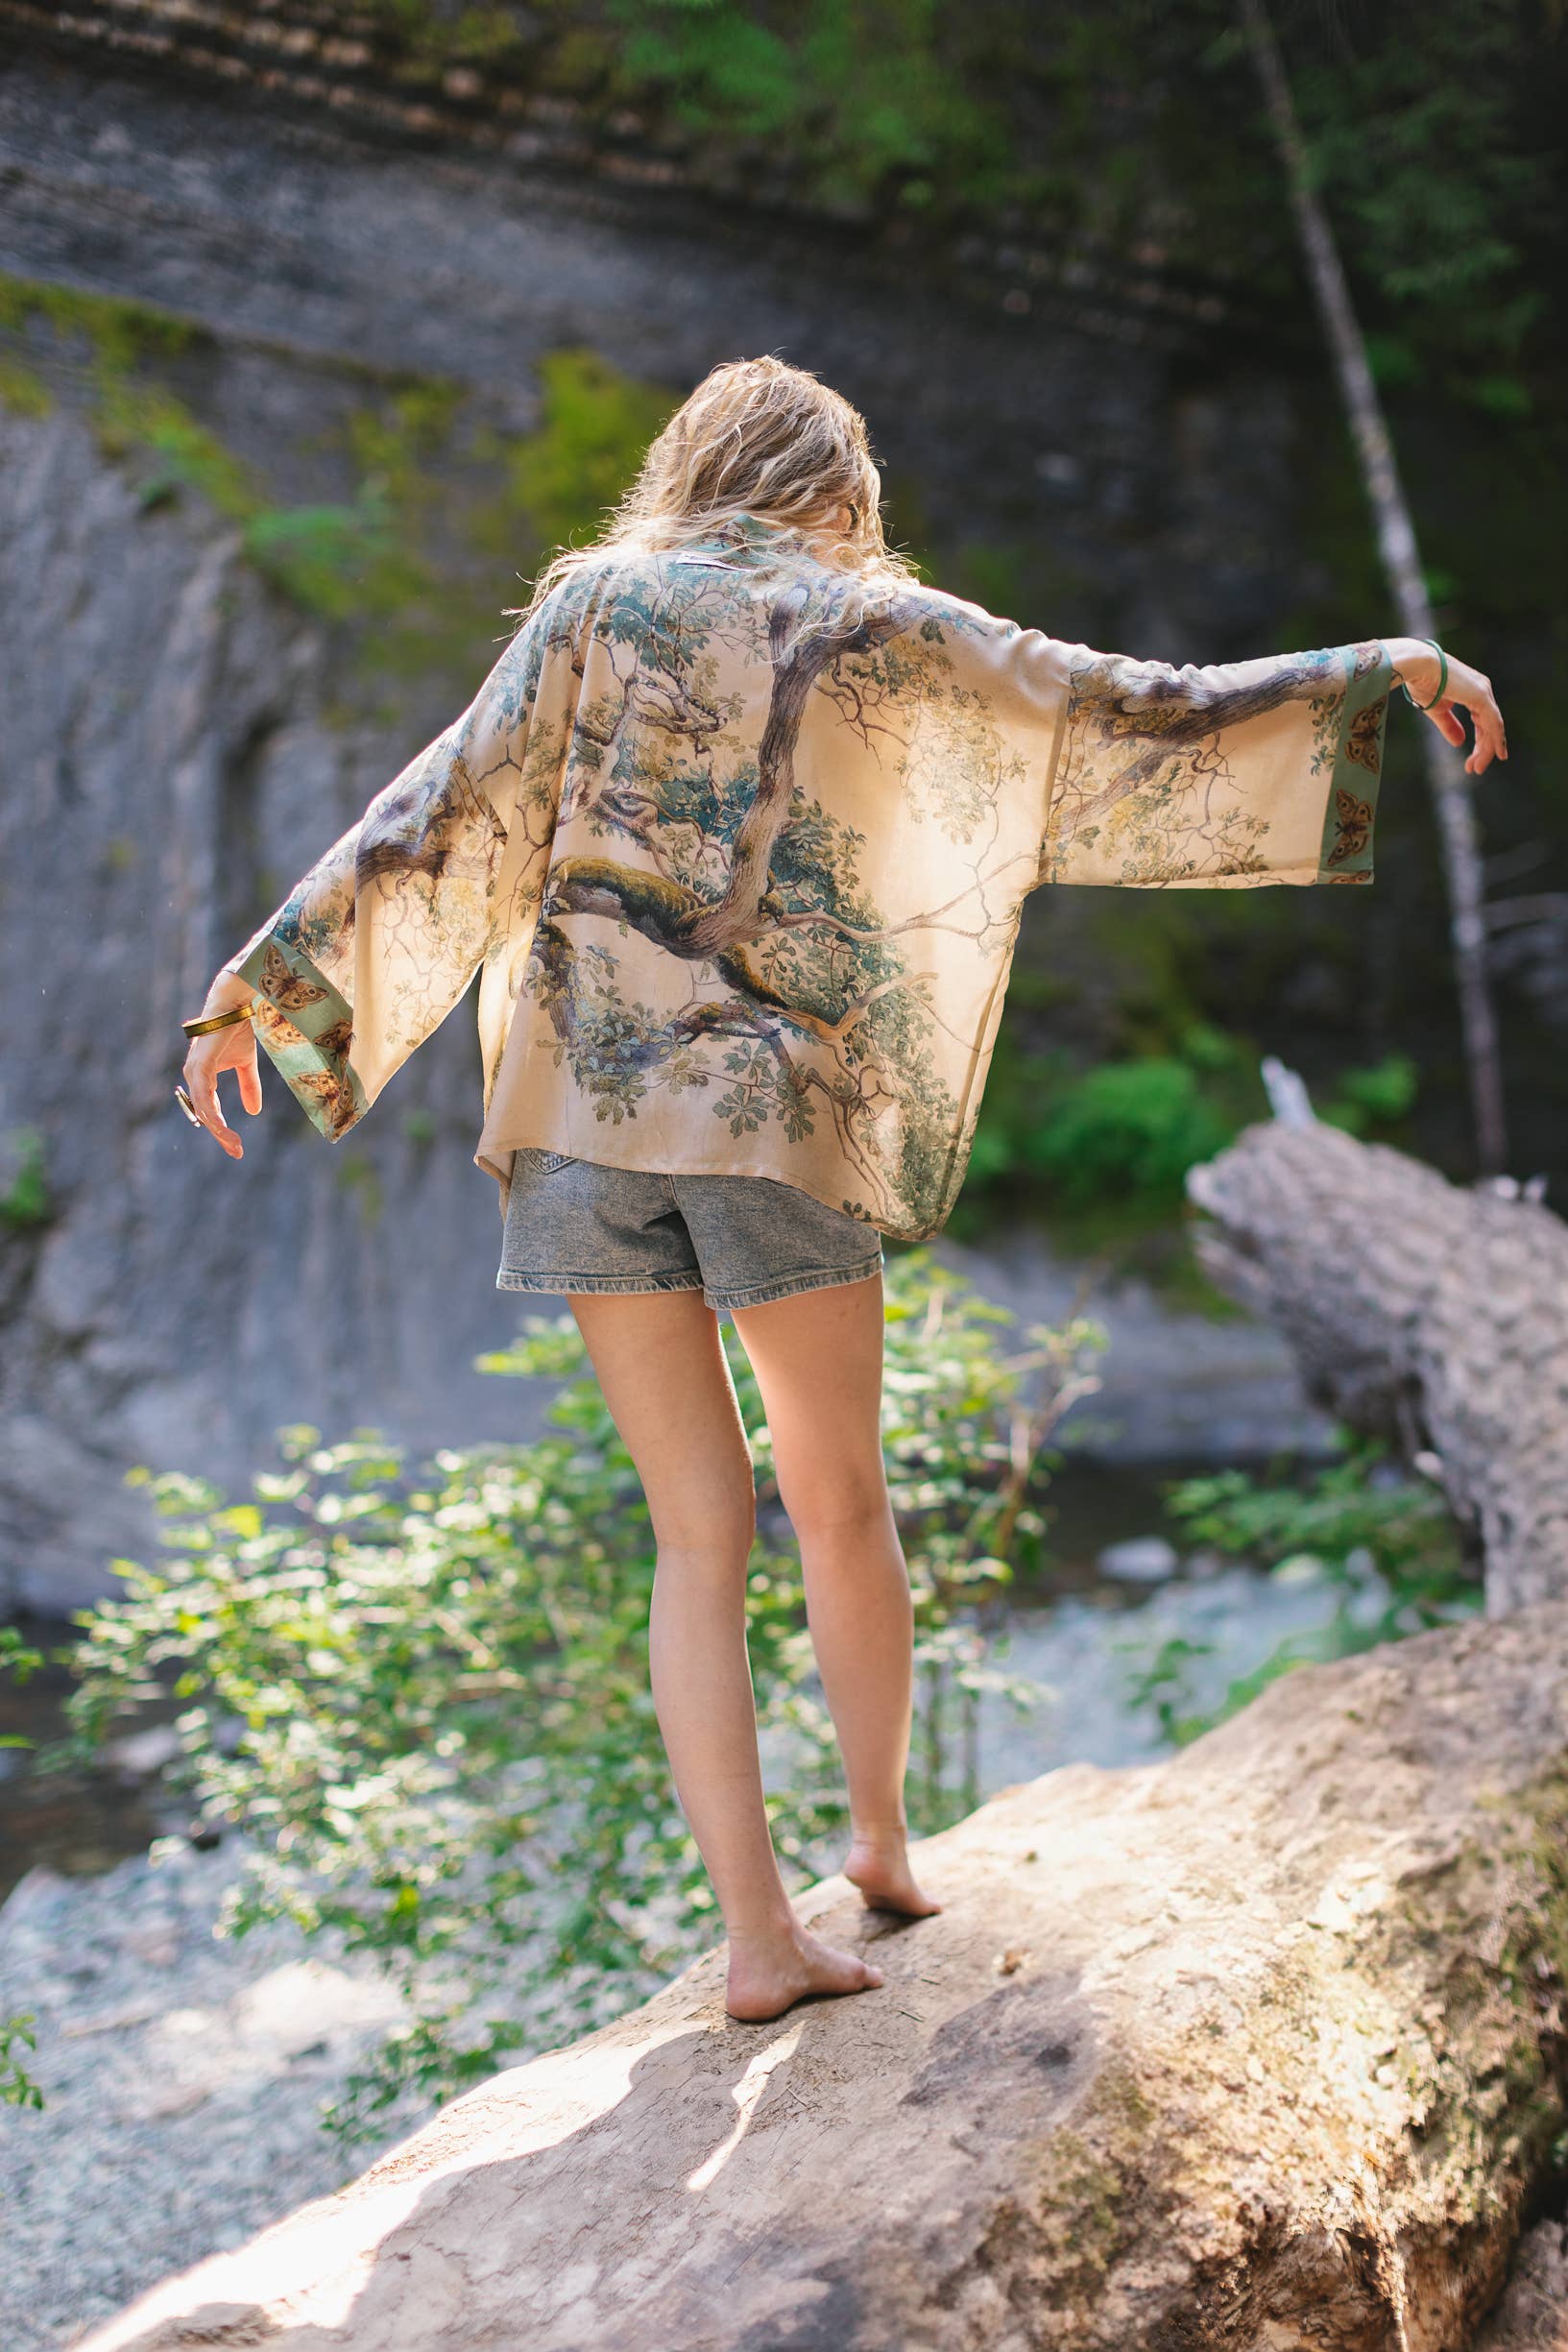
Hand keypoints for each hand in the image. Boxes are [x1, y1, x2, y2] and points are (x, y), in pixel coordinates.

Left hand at [182, 972, 262, 1158]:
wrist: (235, 1006)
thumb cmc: (237, 1030)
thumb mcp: (246, 1065)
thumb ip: (248, 1087)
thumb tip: (253, 1112)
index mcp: (201, 1077)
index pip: (209, 1109)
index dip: (221, 1129)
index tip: (236, 1146)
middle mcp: (193, 1077)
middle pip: (204, 1114)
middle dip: (220, 1135)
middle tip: (237, 1152)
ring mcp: (194, 1072)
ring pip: (203, 1110)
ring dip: (219, 1129)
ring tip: (234, 1144)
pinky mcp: (199, 1067)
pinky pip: (205, 1097)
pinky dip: (213, 1114)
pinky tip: (223, 1127)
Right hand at [1390, 639, 1507, 776]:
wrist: (1418, 666)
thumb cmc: (1421, 683)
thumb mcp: (1437, 710)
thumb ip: (1450, 726)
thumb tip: (1460, 743)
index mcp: (1472, 691)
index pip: (1482, 721)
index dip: (1479, 742)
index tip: (1471, 762)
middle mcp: (1482, 689)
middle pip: (1490, 726)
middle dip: (1484, 749)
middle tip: (1476, 769)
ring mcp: (1484, 692)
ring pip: (1493, 727)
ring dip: (1487, 749)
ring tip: (1478, 768)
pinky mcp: (1482, 696)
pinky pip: (1493, 723)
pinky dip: (1495, 740)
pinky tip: (1494, 754)